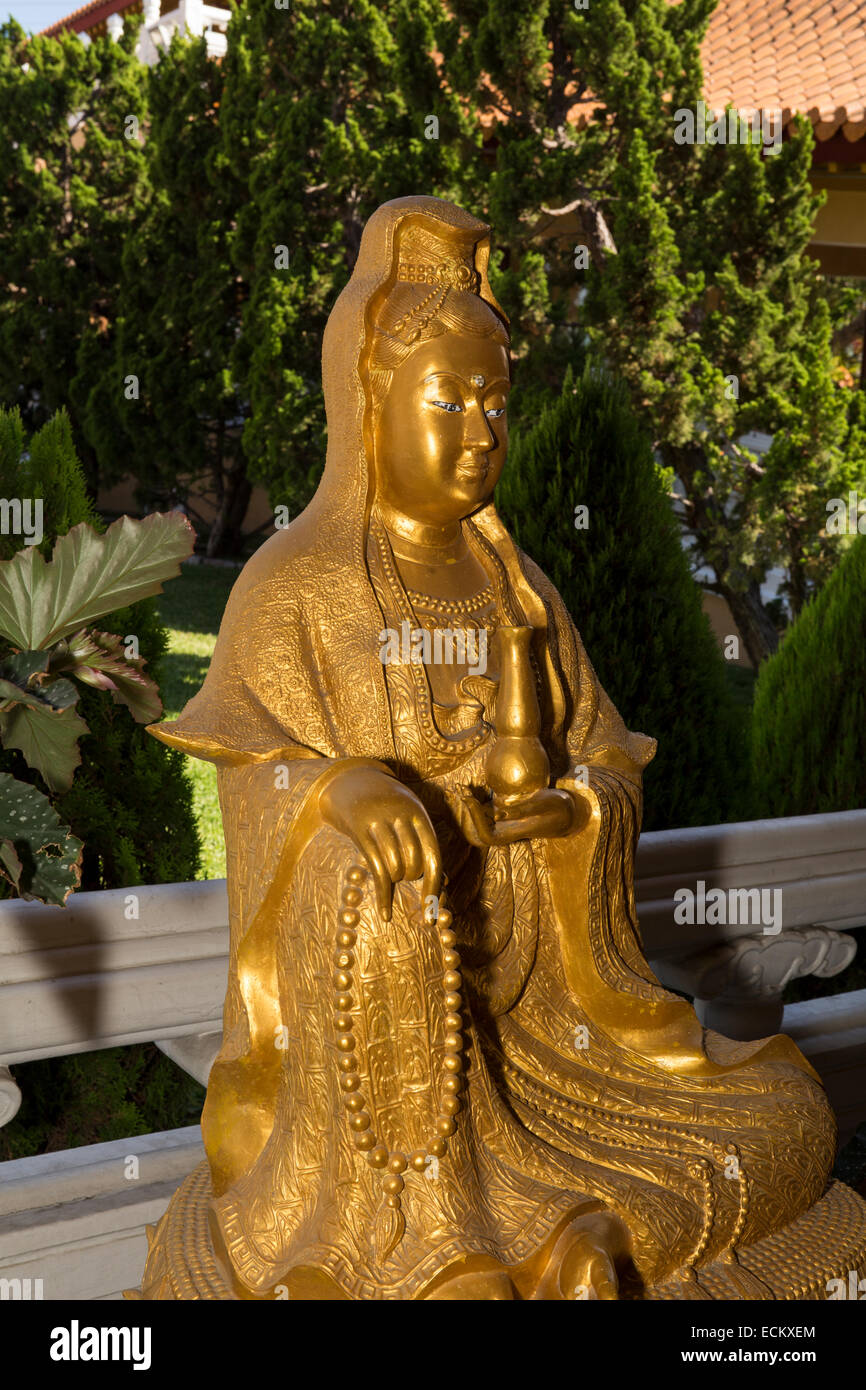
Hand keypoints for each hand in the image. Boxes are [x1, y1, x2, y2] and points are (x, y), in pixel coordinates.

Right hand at [319, 764, 441, 919]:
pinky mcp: (359, 830)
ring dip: (394, 879)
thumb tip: (444, 883)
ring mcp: (379, 821)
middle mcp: (401, 816)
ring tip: (389, 874)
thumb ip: (425, 846)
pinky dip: (383, 896)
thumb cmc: (388, 809)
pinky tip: (385, 913)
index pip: (433, 857)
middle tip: (402, 872)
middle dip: (409, 876)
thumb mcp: (410, 817)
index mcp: (419, 814)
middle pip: (414, 864)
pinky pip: (376, 870)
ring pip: (395, 868)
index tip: (431, 913)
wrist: (351, 783)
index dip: (434, 887)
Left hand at [454, 786, 579, 847]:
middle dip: (464, 814)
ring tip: (459, 788)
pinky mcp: (502, 814)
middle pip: (476, 833)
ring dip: (465, 807)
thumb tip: (498, 812)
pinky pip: (482, 812)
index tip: (469, 799)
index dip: (475, 819)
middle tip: (458, 791)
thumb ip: (522, 808)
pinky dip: (472, 802)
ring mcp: (502, 824)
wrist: (566, 812)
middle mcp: (505, 831)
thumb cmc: (558, 808)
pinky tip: (467, 788)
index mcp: (514, 833)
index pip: (487, 834)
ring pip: (477, 822)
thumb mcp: (545, 804)